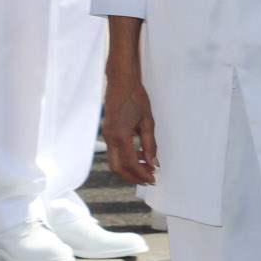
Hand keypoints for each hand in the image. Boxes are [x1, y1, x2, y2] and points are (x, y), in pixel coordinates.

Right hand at [101, 69, 158, 184]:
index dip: (142, 174)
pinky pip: (115, 151)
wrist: (121, 81)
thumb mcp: (147, 121)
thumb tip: (153, 163)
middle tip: (148, 179)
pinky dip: (126, 157)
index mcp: (120, 136)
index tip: (154, 180)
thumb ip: (150, 144)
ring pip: (115, 161)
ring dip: (130, 168)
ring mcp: (107, 135)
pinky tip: (140, 154)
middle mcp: (110, 138)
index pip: (131, 164)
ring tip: (147, 167)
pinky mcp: (108, 132)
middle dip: (132, 177)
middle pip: (118, 168)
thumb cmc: (135, 97)